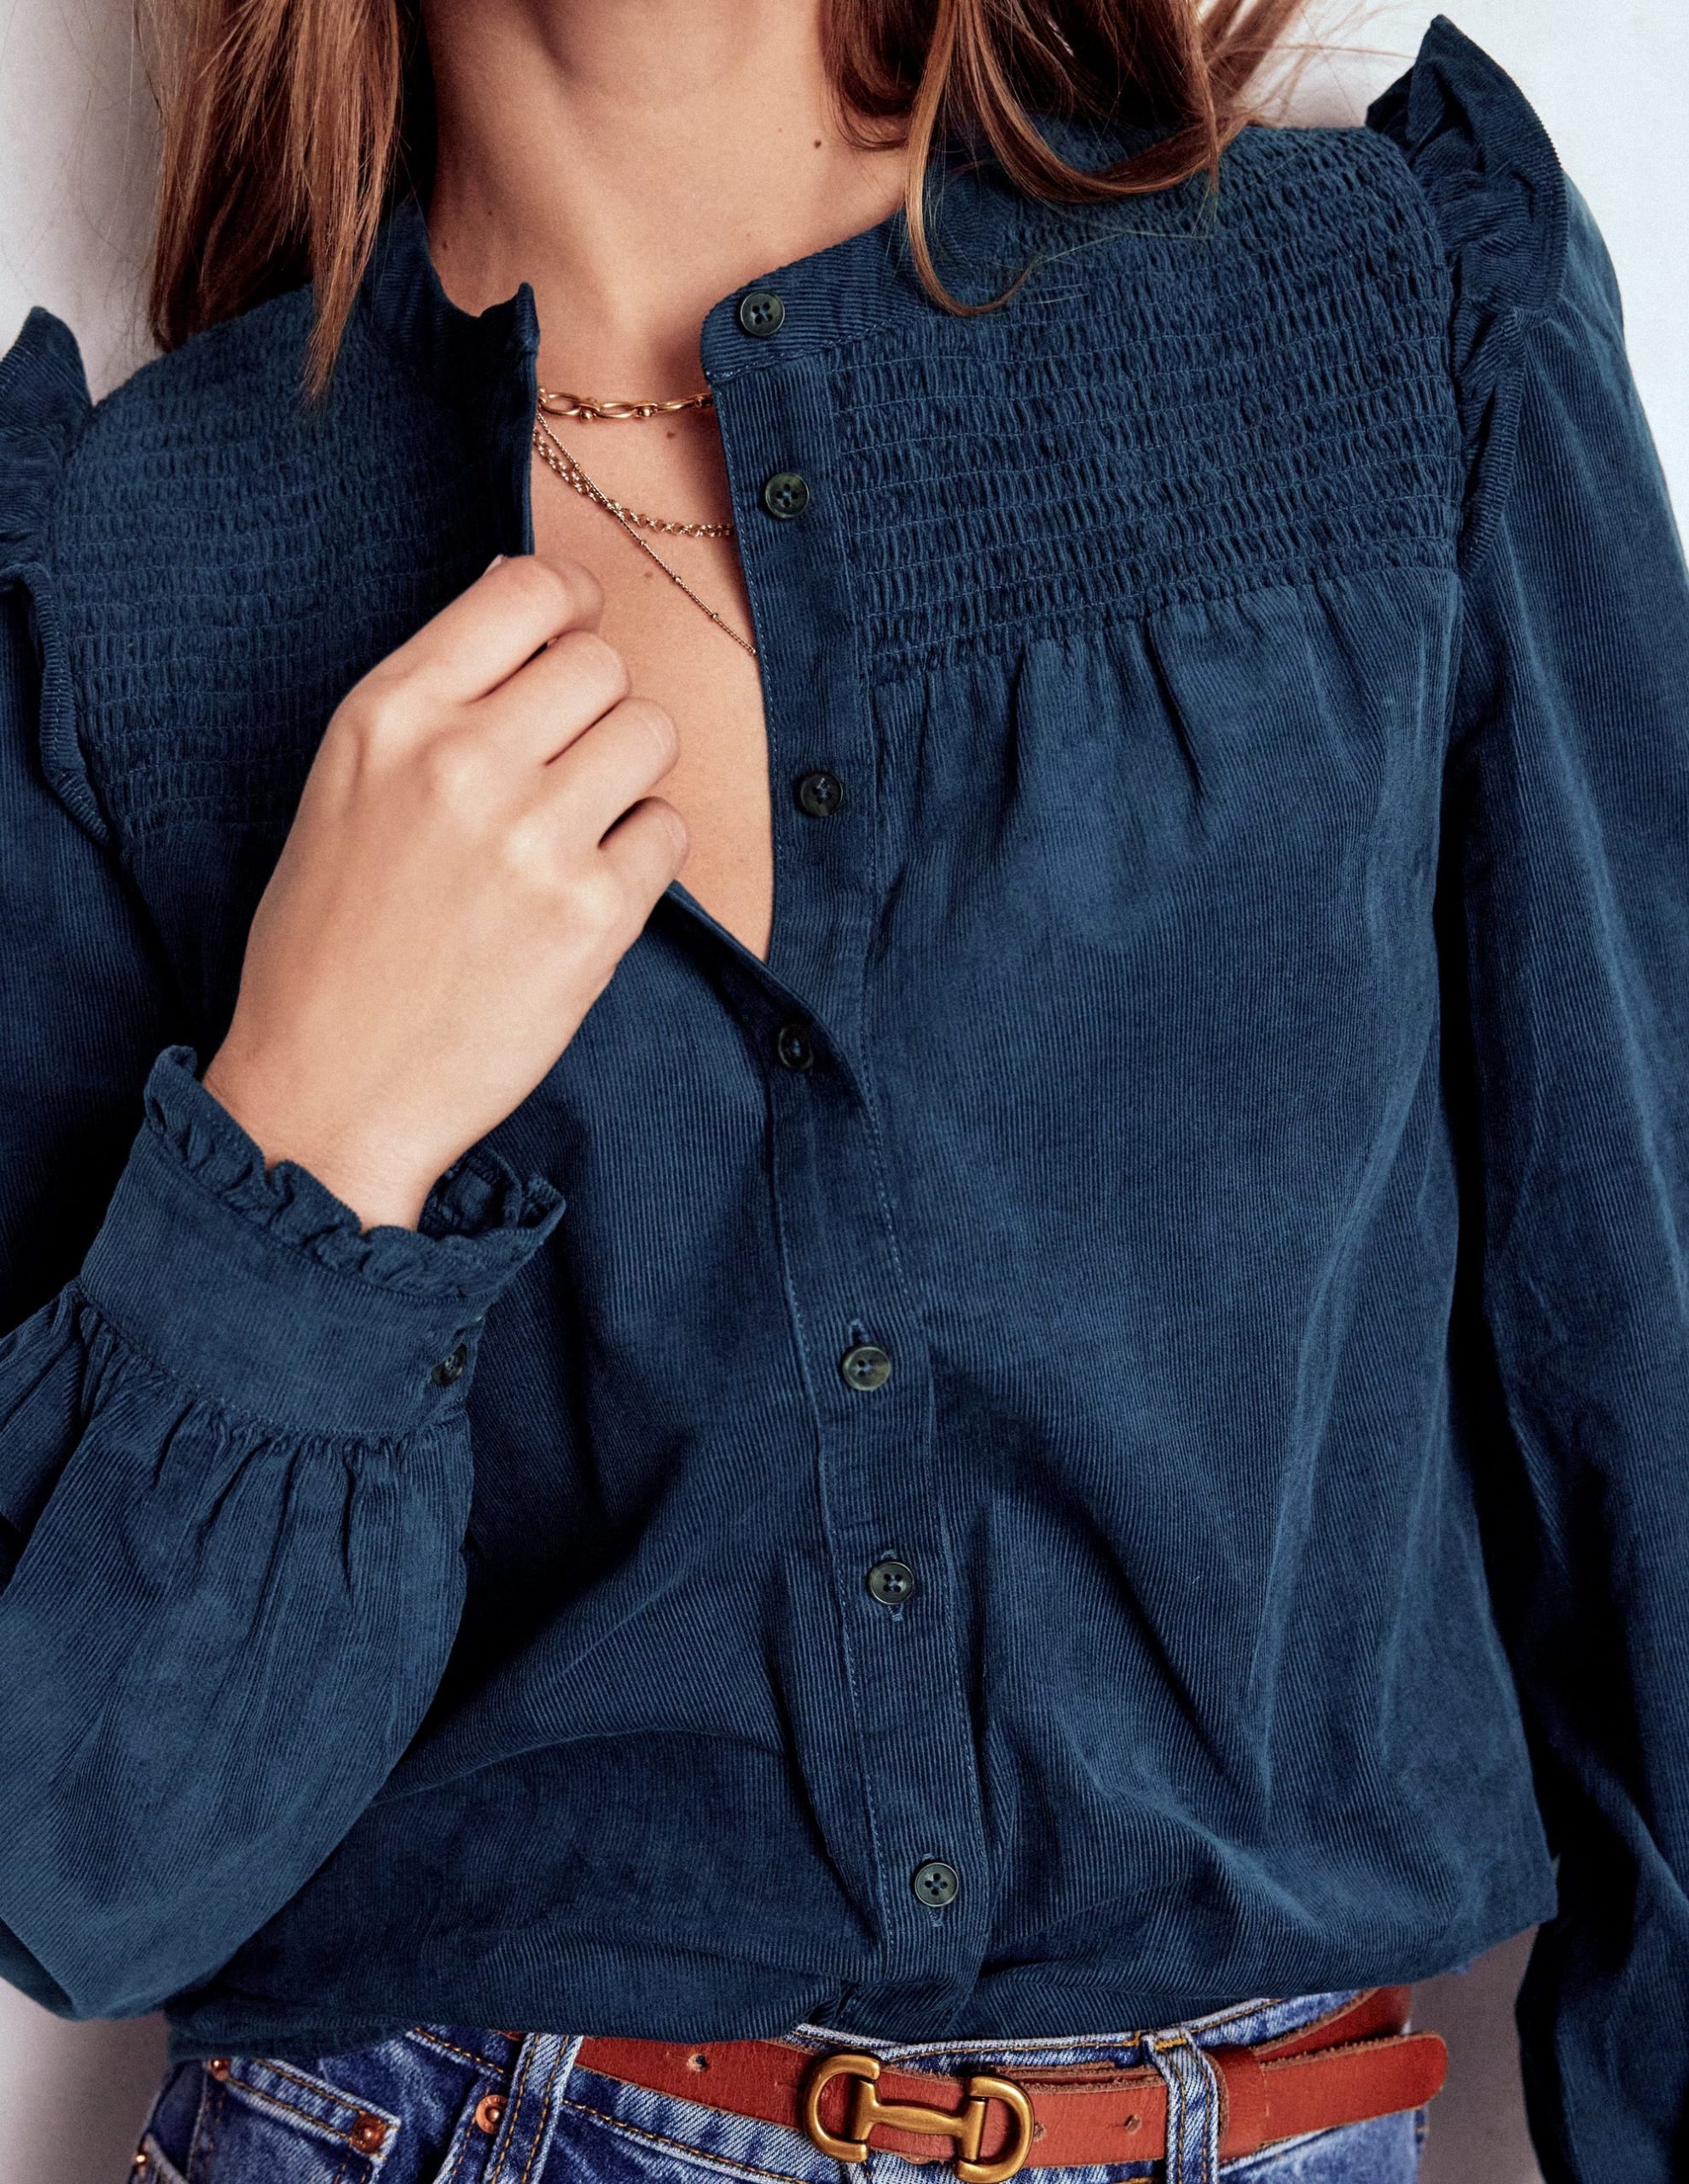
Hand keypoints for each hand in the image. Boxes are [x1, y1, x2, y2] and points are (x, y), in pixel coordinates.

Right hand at [201, 554, 685, 1229]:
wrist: (332, 1090)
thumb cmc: (329, 942)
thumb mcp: (345, 787)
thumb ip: (432, 696)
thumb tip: (519, 591)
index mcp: (389, 716)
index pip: (524, 592)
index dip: (570, 604)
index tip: (576, 632)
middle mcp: (463, 761)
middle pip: (601, 664)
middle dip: (597, 706)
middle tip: (565, 766)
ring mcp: (534, 838)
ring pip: (650, 734)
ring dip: (629, 774)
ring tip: (578, 828)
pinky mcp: (593, 915)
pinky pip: (670, 828)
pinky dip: (643, 855)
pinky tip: (586, 891)